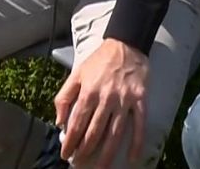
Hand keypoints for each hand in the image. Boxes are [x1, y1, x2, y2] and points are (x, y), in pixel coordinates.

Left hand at [55, 39, 148, 168]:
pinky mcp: (140, 100)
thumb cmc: (100, 60)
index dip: (70, 142)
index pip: (77, 124)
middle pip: (94, 132)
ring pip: (114, 133)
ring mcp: (124, 101)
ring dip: (106, 154)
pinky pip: (139, 125)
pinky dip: (136, 143)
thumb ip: (64, 97)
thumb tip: (59, 121)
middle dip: (85, 151)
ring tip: (100, 168)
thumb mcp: (76, 74)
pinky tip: (131, 158)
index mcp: (88, 92)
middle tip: (80, 164)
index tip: (66, 154)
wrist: (126, 43)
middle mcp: (106, 99)